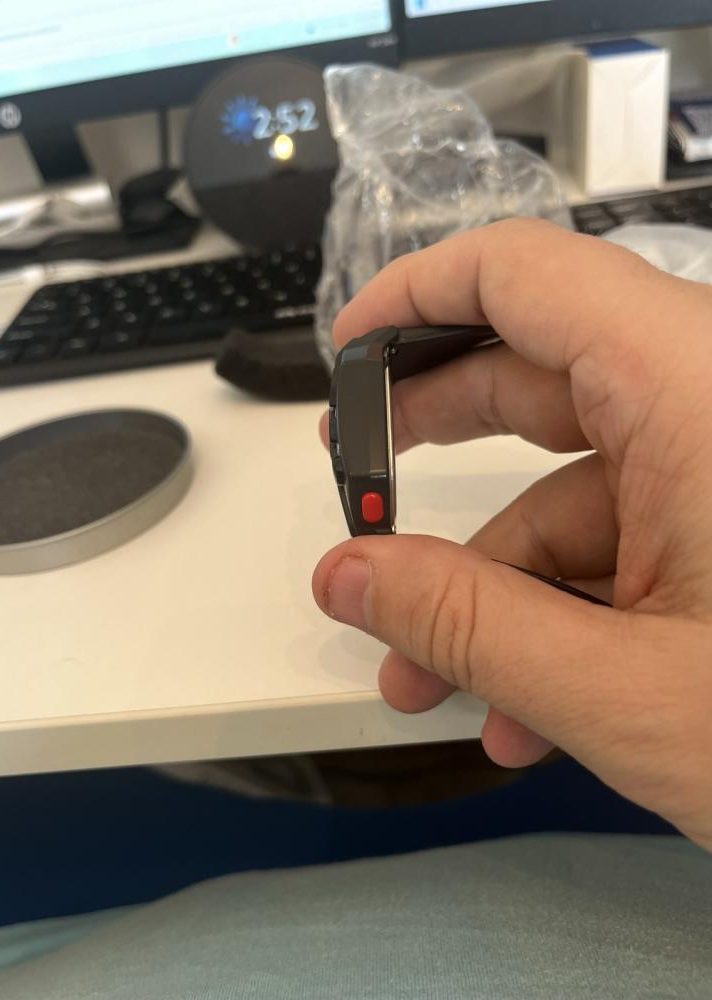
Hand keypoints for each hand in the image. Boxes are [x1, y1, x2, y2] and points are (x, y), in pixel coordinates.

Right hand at [312, 219, 711, 849]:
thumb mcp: (629, 689)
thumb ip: (465, 625)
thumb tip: (347, 577)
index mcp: (700, 388)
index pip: (524, 273)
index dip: (416, 295)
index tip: (348, 351)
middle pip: (536, 376)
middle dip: (434, 447)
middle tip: (363, 496)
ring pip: (575, 492)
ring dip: (493, 588)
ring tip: (432, 679)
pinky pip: (624, 547)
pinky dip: (562, 618)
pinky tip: (525, 710)